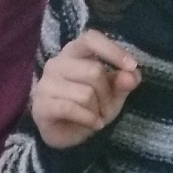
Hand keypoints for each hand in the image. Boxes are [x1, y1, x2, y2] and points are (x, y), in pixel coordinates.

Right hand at [29, 29, 140, 149]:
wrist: (66, 134)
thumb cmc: (90, 106)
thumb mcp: (113, 93)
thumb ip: (124, 82)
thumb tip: (132, 75)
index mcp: (74, 52)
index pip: (91, 39)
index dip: (112, 50)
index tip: (131, 67)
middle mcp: (57, 63)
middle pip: (94, 71)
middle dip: (108, 95)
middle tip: (107, 109)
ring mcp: (46, 84)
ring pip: (85, 94)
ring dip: (98, 110)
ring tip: (96, 117)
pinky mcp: (41, 105)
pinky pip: (71, 108)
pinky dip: (88, 119)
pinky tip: (93, 125)